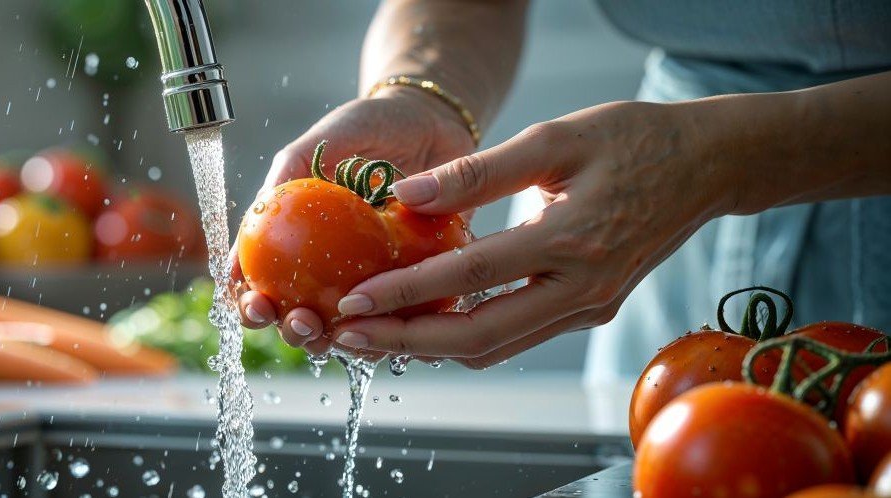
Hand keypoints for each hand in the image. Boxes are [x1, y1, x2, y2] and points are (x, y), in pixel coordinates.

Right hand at [232, 88, 476, 354]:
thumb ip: (286, 177)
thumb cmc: (370, 126)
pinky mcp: (416, 281)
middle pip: (299, 315)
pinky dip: (394, 334)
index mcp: (295, 239)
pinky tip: (391, 339)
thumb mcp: (319, 143)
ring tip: (335, 336)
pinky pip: (403, 318)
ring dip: (337, 342)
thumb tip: (251, 223)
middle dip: (291, 330)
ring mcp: (372, 277)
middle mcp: (329, 266)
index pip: (260, 282)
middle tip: (300, 322)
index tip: (255, 304)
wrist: (432, 119)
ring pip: (347, 327)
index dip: (249, 302)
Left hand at [328, 100, 733, 366]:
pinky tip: (423, 321)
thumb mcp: (555, 139)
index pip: (469, 277)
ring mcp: (588, 308)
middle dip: (404, 341)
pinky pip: (515, 336)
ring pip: (495, 348)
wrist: (708, 165)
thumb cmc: (633, 140)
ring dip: (429, 347)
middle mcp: (581, 289)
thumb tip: (404, 196)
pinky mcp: (588, 312)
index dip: (404, 293)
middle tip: (345, 335)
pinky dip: (465, 337)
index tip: (352, 300)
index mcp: (572, 241)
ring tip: (371, 333)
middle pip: (478, 338)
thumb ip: (478, 172)